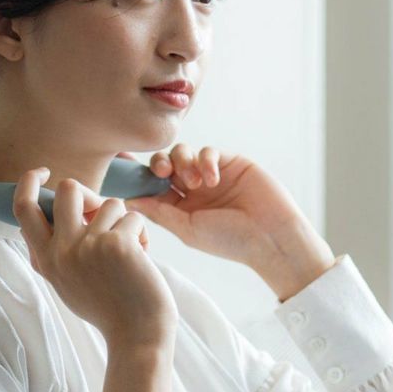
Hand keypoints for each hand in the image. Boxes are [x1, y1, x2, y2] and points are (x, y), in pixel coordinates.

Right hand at [12, 169, 178, 352]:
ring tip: (129, 251)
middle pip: (67, 190)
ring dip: (123, 222)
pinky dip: (142, 234)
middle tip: (103, 212)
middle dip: (90, 194)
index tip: (42, 173)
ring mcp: (88, 246)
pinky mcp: (117, 243)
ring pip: (110, 203)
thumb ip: (57, 248)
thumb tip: (62, 203)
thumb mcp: (67, 281)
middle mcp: (61, 251)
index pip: (23, 209)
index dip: (29, 183)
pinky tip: (143, 259)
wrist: (136, 334)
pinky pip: (133, 217)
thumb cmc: (108, 307)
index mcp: (45, 259)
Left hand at [119, 143, 318, 270]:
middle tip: (163, 172)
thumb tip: (128, 200)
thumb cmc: (230, 240)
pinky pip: (208, 150)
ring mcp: (211, 175)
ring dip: (183, 162)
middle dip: (158, 164)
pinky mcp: (230, 162)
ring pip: (183, 153)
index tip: (122, 169)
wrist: (270, 236)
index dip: (138, 178)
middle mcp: (193, 191)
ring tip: (196, 182)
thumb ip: (159, 212)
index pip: (152, 188)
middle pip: (164, 166)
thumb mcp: (188, 229)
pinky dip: (205, 160)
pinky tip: (212, 178)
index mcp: (180, 209)